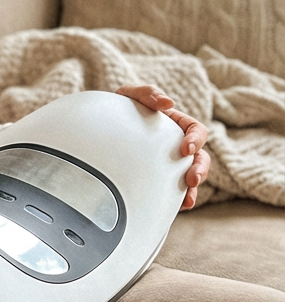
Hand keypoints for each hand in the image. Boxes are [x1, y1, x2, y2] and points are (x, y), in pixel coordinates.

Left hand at [116, 85, 210, 209]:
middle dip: (200, 169)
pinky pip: (174, 192)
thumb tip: (167, 103)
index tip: (186, 148)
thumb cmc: (120, 108)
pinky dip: (177, 200)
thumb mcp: (130, 95)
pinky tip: (175, 207)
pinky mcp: (160, 179)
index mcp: (176, 125)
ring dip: (193, 189)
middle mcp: (177, 146)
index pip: (196, 130)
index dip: (196, 139)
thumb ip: (148, 94)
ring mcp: (170, 164)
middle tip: (192, 179)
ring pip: (191, 178)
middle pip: (200, 158)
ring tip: (188, 200)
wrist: (100, 127)